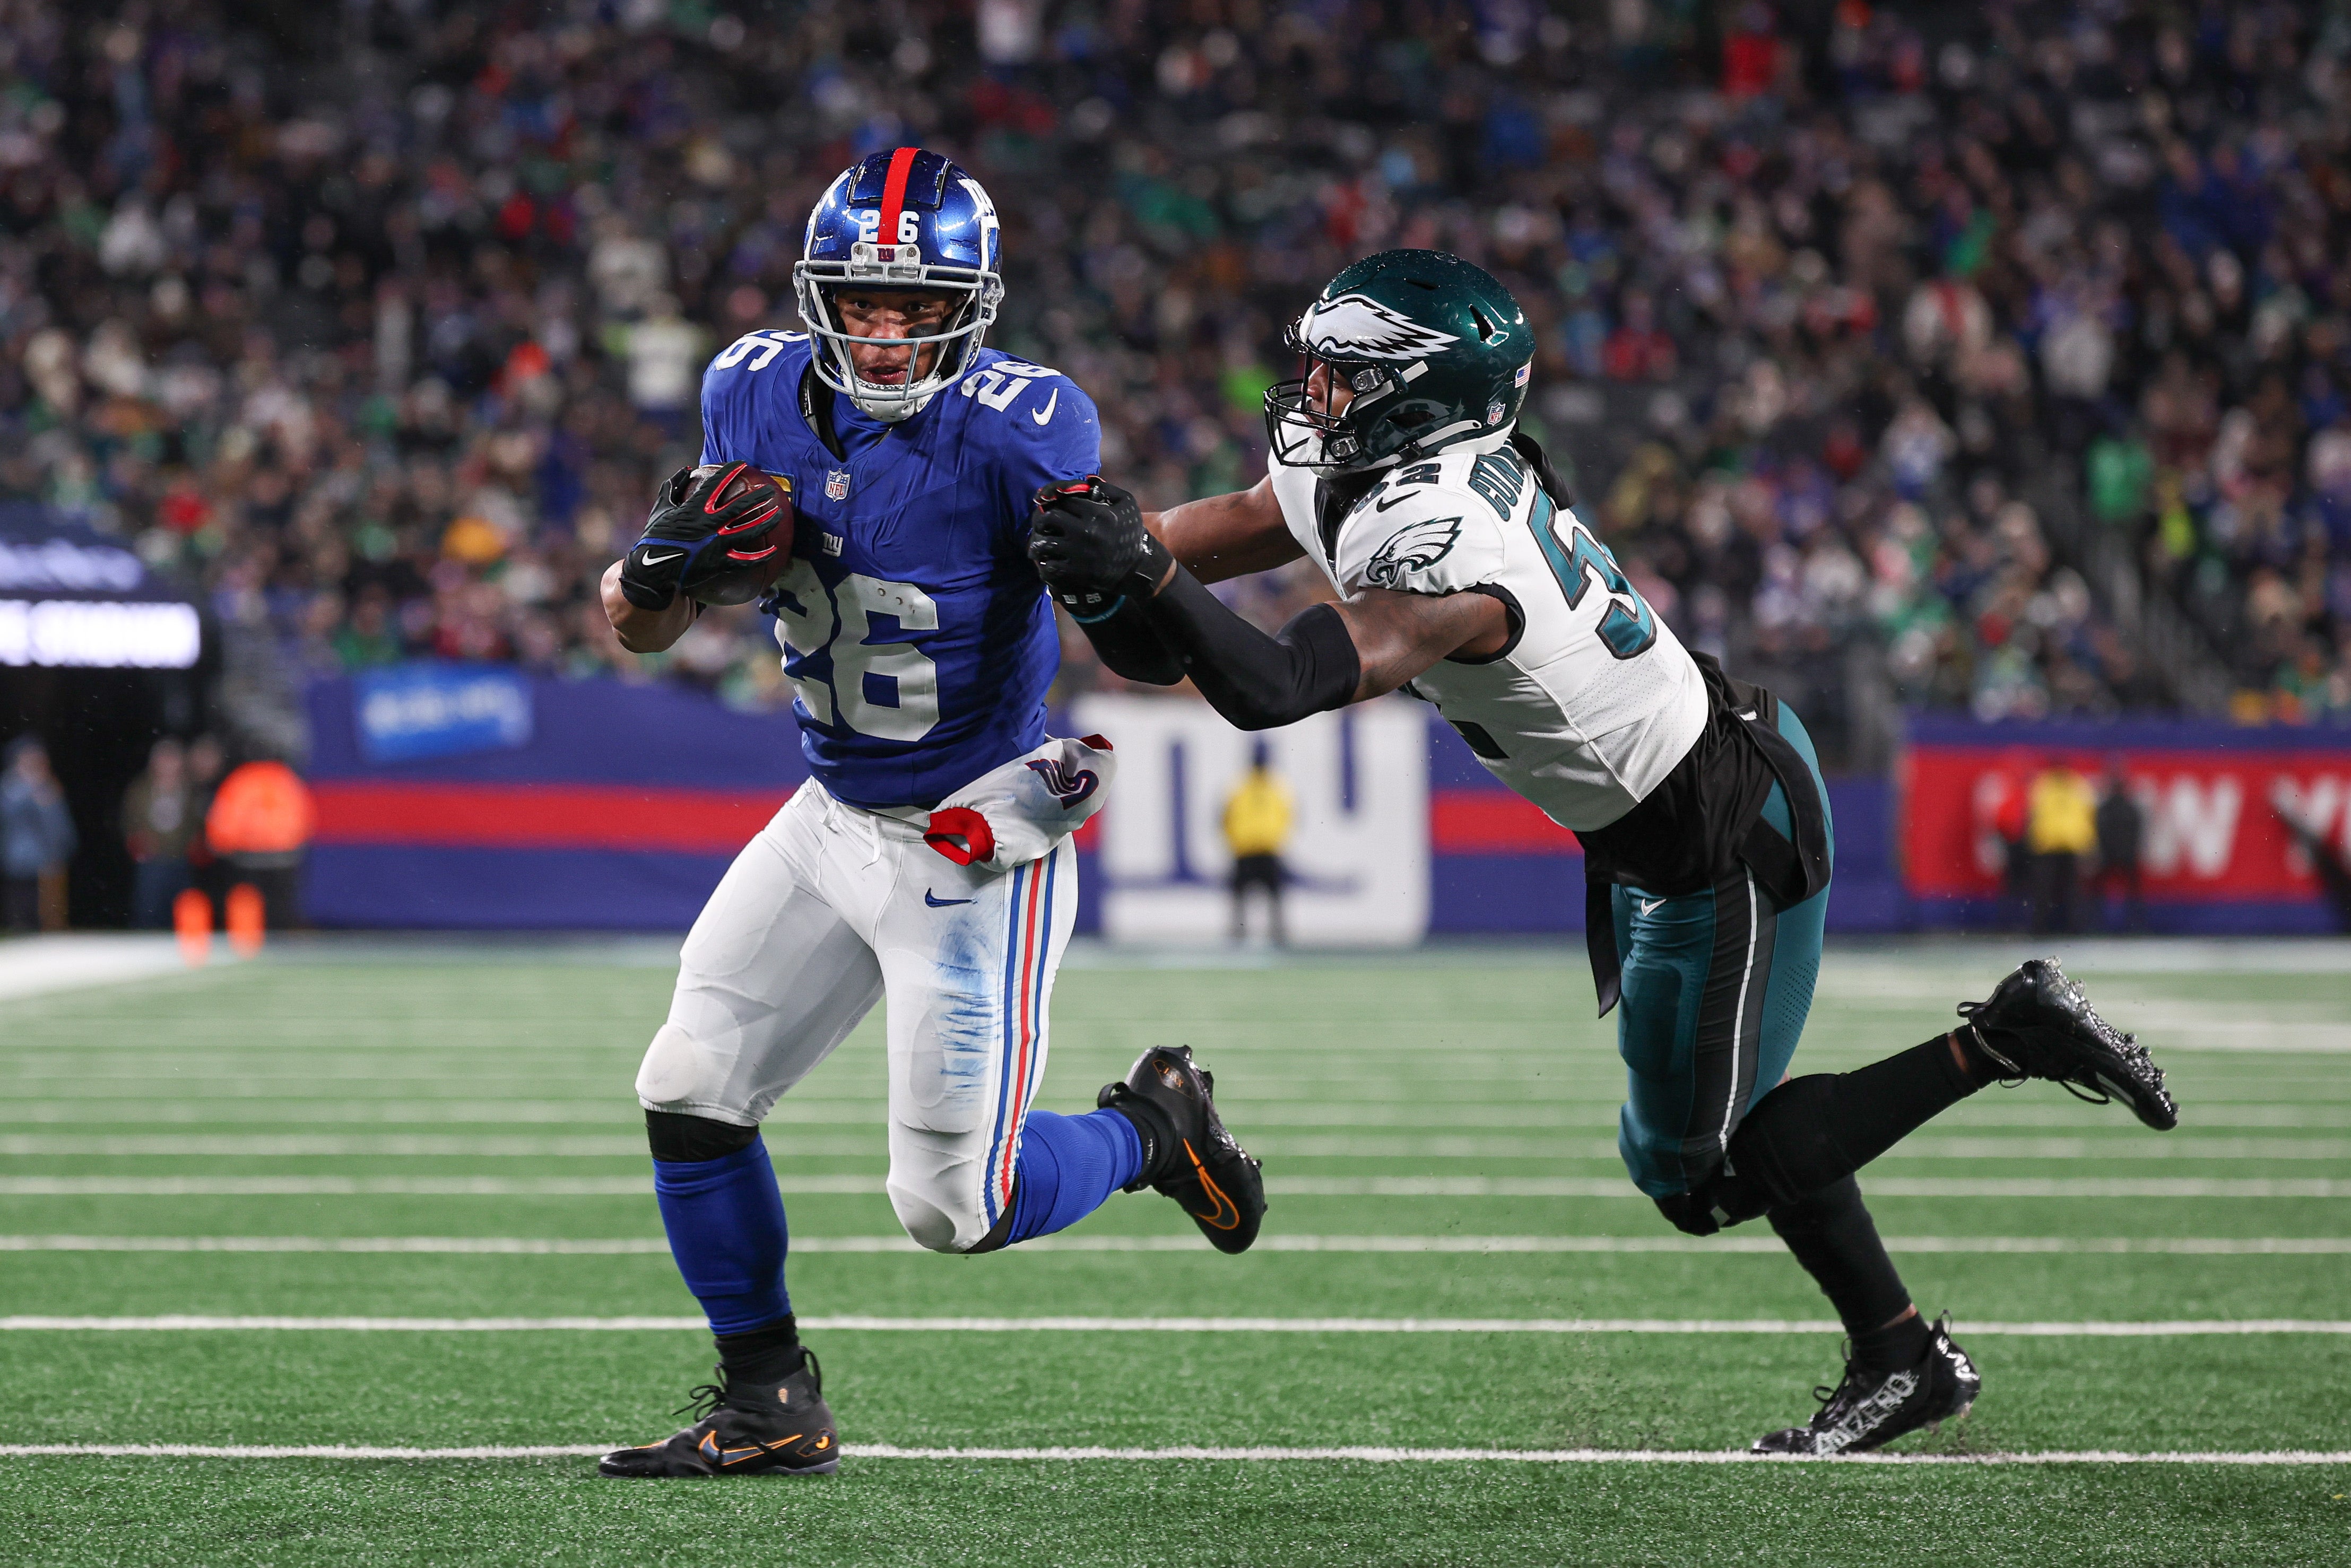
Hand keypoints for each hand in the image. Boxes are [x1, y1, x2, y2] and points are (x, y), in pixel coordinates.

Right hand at [618, 464, 785, 610]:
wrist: (653, 571)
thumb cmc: (655, 537)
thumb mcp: (661, 508)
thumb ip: (673, 487)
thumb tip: (685, 470)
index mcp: (694, 508)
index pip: (717, 484)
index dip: (731, 472)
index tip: (743, 464)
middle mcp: (709, 524)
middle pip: (740, 506)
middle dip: (757, 496)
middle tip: (770, 490)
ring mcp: (716, 544)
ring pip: (748, 531)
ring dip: (766, 521)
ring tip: (779, 513)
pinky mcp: (719, 563)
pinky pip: (745, 560)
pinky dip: (761, 556)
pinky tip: (775, 551)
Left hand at [1027, 475, 1171, 614]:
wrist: (1137, 567)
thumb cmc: (1130, 533)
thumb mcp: (1127, 504)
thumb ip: (1107, 488)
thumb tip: (1086, 481)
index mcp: (1097, 513)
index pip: (1065, 501)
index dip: (1057, 503)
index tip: (1054, 508)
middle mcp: (1086, 531)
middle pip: (1050, 519)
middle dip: (1042, 521)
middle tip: (1042, 526)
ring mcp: (1080, 553)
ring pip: (1045, 544)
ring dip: (1038, 544)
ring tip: (1039, 545)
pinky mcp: (1077, 572)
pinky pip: (1050, 567)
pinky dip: (1045, 565)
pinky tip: (1048, 562)